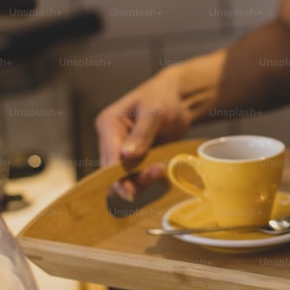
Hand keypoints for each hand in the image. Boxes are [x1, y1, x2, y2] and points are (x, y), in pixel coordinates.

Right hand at [95, 68, 204, 199]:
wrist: (180, 99)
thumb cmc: (165, 98)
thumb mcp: (155, 113)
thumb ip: (142, 134)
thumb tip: (127, 156)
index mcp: (108, 124)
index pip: (109, 155)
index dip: (117, 176)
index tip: (129, 192)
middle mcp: (111, 139)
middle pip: (113, 171)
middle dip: (132, 179)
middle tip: (156, 173)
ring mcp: (122, 150)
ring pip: (124, 177)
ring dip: (141, 180)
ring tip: (160, 169)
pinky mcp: (135, 158)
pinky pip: (136, 176)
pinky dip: (147, 178)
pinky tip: (160, 169)